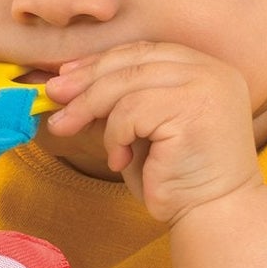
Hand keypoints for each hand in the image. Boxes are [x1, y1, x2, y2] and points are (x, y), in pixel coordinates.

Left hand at [44, 41, 262, 224]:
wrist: (212, 215)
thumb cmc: (176, 179)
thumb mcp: (141, 131)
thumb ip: (118, 104)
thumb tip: (67, 84)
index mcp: (203, 69)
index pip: (143, 52)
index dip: (101, 61)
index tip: (67, 75)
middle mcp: (210, 71)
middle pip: (133, 60)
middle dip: (86, 79)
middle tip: (54, 96)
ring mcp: (206, 87)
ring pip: (126, 83)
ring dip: (91, 108)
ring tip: (71, 131)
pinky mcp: (194, 110)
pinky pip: (132, 111)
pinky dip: (114, 135)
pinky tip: (119, 160)